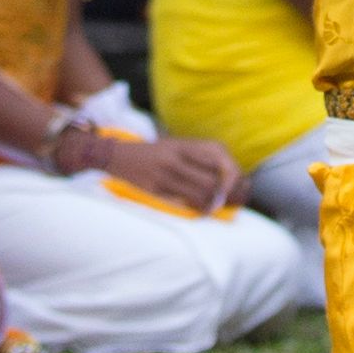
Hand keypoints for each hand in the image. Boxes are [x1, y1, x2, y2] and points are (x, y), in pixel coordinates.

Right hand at [93, 128, 245, 214]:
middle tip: (227, 200)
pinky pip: (184, 202)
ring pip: (201, 194)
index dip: (232, 174)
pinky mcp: (156, 188)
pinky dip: (196, 207)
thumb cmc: (154, 153)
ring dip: (211, 204)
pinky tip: (198, 208)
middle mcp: (176, 157)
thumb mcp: (177, 145)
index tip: (235, 183)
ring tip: (212, 206)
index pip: (219, 157)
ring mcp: (165, 173)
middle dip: (224, 194)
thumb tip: (229, 177)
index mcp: (184, 144)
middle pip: (213, 179)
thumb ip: (200, 156)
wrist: (118, 156)